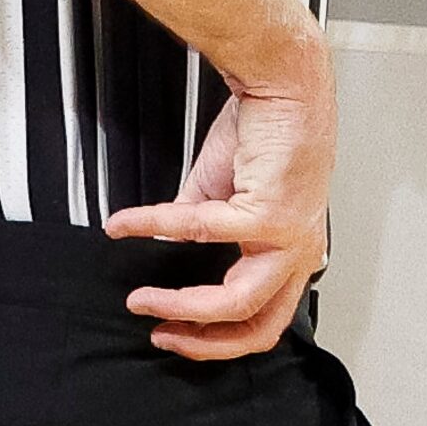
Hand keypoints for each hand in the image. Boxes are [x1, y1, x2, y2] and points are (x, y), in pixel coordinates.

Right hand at [104, 68, 332, 361]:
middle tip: (158, 330)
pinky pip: (201, 232)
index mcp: (294, 253)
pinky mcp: (269, 212)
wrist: (284, 85)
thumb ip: (199, 230)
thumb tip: (164, 250)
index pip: (264, 319)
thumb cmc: (266, 132)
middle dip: (201, 340)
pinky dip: (155, 228)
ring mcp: (289, 236)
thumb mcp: (225, 195)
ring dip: (180, 305)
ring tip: (140, 298)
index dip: (216, 338)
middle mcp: (301, 251)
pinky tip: (125, 224)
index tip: (172, 329)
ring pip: (238, 301)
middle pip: (257, 327)